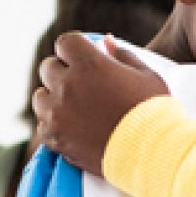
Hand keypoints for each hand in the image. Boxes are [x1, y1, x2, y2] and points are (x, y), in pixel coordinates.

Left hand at [32, 33, 168, 172]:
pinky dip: (55, 125)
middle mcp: (68, 85)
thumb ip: (123, 55)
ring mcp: (58, 113)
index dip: (74, 50)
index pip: (65, 43)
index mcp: (90, 64)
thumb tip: (106, 41)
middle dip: (63, 72)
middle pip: (48, 67)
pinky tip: (74, 128)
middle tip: (81, 85)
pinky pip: (43, 124)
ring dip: (54, 98)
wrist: (153, 155)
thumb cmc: (155, 114)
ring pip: (41, 96)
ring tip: (75, 108)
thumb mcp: (147, 76)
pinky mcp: (54, 137)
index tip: (83, 58)